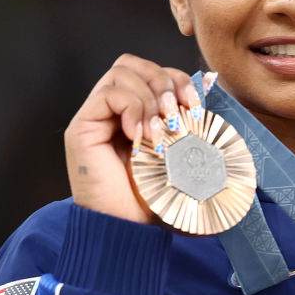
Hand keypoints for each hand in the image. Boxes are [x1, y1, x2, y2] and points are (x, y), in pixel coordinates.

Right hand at [63, 54, 202, 222]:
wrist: (130, 231)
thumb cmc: (156, 200)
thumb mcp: (184, 155)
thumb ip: (191, 123)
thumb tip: (212, 87)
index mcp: (137, 114)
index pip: (153, 71)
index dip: (177, 78)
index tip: (195, 105)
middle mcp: (113, 112)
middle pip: (134, 63)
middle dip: (163, 80)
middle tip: (175, 114)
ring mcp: (95, 117)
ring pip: (122, 71)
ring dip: (149, 97)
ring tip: (158, 132)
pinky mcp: (82, 127)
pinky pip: (109, 93)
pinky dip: (133, 108)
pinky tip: (140, 137)